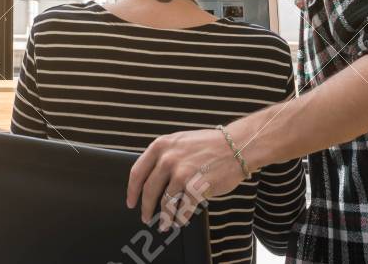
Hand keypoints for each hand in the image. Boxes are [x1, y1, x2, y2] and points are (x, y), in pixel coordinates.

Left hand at [126, 128, 246, 230]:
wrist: (236, 146)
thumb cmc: (209, 144)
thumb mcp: (179, 142)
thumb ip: (164, 156)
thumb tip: (151, 179)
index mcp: (161, 146)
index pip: (137, 172)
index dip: (132, 191)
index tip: (131, 201)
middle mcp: (168, 159)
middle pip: (149, 190)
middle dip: (145, 208)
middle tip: (145, 217)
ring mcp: (182, 173)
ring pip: (166, 203)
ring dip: (164, 217)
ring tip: (165, 224)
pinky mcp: (196, 187)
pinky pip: (184, 209)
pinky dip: (181, 218)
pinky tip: (180, 221)